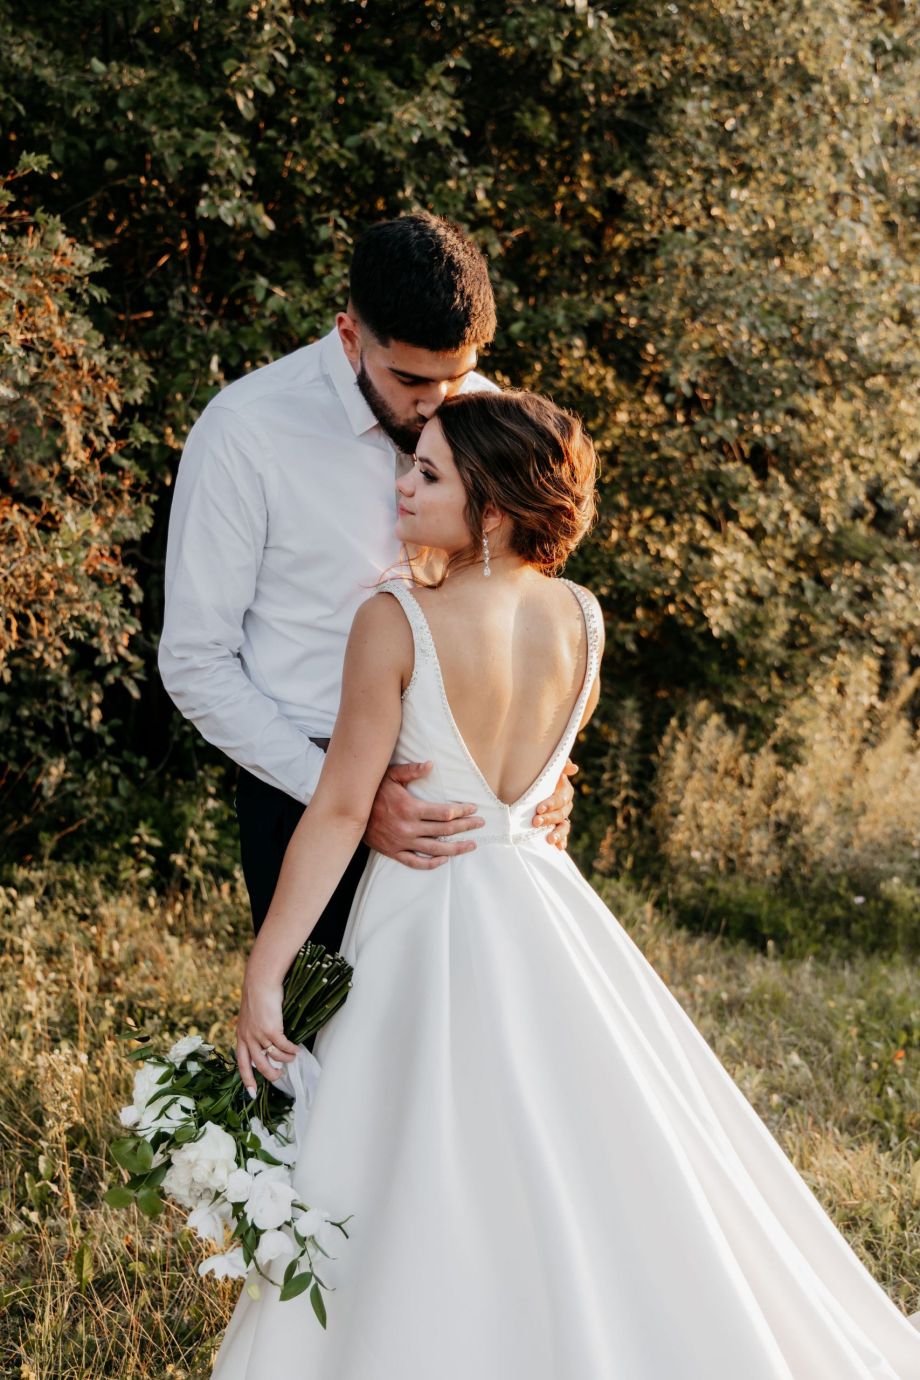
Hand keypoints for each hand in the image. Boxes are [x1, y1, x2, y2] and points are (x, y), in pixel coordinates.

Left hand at [236, 968, 298, 1096]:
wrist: (259, 983)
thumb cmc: (257, 997)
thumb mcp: (249, 1017)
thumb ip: (253, 1031)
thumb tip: (264, 1044)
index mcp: (241, 1036)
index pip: (242, 1064)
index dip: (247, 1080)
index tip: (252, 1093)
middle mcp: (248, 1038)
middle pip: (259, 1065)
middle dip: (271, 1074)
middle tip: (280, 1075)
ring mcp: (259, 1035)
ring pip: (274, 1057)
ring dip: (285, 1060)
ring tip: (292, 1058)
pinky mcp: (271, 1029)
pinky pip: (284, 1046)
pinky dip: (291, 1050)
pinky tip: (296, 1049)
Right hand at [365, 761, 483, 869]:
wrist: (349, 812)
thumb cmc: (372, 791)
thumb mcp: (390, 776)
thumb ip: (411, 771)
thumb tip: (430, 764)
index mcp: (410, 809)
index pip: (444, 813)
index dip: (462, 811)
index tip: (473, 809)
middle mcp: (409, 828)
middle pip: (445, 831)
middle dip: (465, 827)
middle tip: (480, 824)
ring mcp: (402, 843)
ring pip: (435, 850)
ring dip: (456, 848)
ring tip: (471, 845)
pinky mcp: (394, 852)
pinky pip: (416, 862)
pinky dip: (431, 864)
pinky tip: (443, 860)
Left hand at [532, 759, 577, 850]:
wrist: (535, 788)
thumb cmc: (542, 776)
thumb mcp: (549, 770)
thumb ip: (561, 766)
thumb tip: (574, 768)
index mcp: (565, 792)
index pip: (560, 799)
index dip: (551, 804)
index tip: (539, 808)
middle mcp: (566, 806)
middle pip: (560, 814)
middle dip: (549, 819)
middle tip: (536, 822)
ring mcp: (562, 818)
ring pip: (564, 827)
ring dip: (558, 833)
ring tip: (550, 840)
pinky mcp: (558, 828)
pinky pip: (562, 836)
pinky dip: (561, 842)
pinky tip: (558, 848)